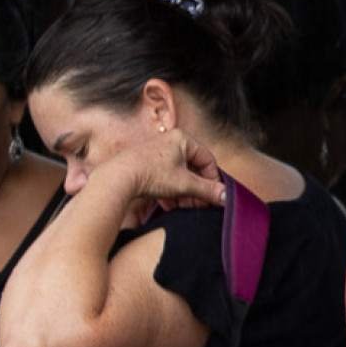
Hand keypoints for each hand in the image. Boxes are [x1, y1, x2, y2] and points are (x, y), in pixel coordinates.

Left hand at [97, 125, 225, 217]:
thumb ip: (207, 190)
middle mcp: (168, 142)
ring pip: (177, 175)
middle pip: (191, 168)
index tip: (214, 195)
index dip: (212, 179)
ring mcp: (154, 153)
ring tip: (186, 207)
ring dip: (184, 193)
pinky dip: (169, 192)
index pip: (206, 159)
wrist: (118, 177)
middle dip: (197, 189)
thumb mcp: (185, 184)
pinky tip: (170, 205)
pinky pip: (163, 178)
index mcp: (181, 139)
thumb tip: (226, 197)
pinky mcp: (143, 165)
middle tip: (201, 205)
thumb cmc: (152, 174)